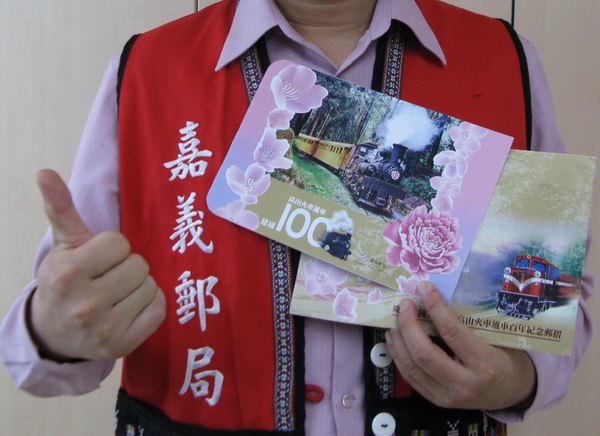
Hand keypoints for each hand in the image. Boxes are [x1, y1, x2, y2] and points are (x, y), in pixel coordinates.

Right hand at [29, 169, 165, 361]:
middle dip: (128, 266)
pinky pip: (159, 310)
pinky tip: (131, 308)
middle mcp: (84, 303)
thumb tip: (45, 172)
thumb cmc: (64, 283)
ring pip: (151, 286)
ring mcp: (104, 328)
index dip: (113, 248)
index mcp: (67, 274)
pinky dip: (151, 305)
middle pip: (139, 265)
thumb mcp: (62, 247)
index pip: (120, 243)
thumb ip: (60, 209)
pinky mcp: (122, 345)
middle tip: (110, 277)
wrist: (54, 334)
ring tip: (118, 294)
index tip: (100, 259)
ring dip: (140, 286)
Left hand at [385, 281, 535, 409]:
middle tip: (404, 305)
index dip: (435, 308)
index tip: (424, 289)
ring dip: (399, 341)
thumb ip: (468, 322)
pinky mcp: (437, 401)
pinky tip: (396, 340)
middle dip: (408, 325)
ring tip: (394, 320)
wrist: (513, 392)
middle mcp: (465, 384)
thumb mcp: (496, 337)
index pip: (452, 333)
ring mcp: (448, 396)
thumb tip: (436, 295)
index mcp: (485, 364)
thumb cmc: (506, 358)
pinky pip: (411, 377)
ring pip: (412, 367)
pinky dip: (399, 356)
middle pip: (424, 354)